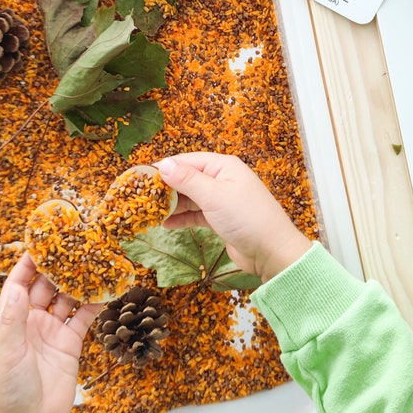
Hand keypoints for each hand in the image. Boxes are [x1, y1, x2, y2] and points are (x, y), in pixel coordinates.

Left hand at [0, 252, 100, 412]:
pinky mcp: (72, 343)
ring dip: (80, 281)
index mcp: (11, 322)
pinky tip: (108, 289)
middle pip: (46, 286)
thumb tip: (16, 287)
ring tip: (96, 261)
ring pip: (68, 298)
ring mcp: (53, 331)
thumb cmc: (8, 393)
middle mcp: (32, 322)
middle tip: (77, 244)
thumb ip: (14, 321)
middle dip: (59, 266)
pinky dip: (96, 303)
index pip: (18, 284)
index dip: (29, 263)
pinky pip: (85, 317)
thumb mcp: (7, 355)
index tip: (42, 242)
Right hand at [156, 153, 310, 282]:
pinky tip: (165, 224)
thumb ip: (187, 180)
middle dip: (166, 188)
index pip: (187, 161)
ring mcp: (222, 200)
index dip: (164, 168)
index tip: (140, 177)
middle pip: (187, 178)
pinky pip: (195, 213)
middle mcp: (222, 179)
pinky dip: (181, 218)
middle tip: (141, 198)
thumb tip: (163, 163)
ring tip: (149, 212)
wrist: (272, 251)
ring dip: (171, 204)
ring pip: (190, 197)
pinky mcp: (220, 219)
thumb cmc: (247, 218)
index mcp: (223, 166)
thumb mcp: (214, 196)